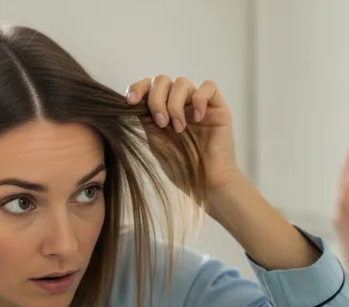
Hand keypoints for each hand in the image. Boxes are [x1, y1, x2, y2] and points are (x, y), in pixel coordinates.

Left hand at [125, 76, 238, 191]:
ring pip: (182, 82)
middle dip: (157, 99)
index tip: (131, 101)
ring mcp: (198, 105)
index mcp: (163, 110)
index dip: (138, 88)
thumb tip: (131, 103)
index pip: (148, 86)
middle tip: (161, 123)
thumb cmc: (183, 168)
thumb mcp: (156, 143)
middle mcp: (180, 104)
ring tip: (179, 128)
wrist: (206, 184)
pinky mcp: (218, 108)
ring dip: (175, 104)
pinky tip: (197, 119)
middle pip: (163, 80)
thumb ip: (146, 122)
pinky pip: (209, 87)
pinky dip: (199, 100)